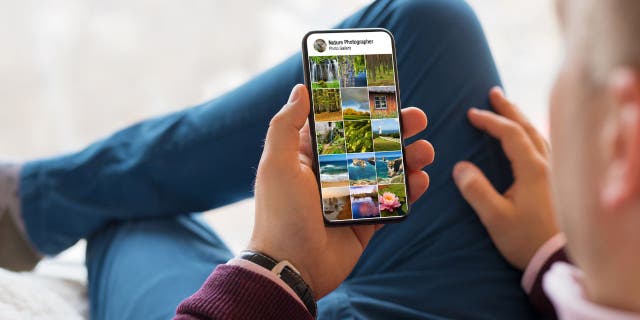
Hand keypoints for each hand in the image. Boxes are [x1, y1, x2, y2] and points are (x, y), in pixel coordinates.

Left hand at [249, 84, 433, 297]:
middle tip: (418, 118)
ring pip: (388, 170)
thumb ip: (286, 125)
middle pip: (372, 144)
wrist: (291, 268)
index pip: (340, 124)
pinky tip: (421, 179)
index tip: (383, 91)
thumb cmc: (280, 214)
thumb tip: (301, 89)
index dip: (361, 107)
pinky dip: (410, 189)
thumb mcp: (276, 164)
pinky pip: (394, 200)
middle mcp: (334, 173)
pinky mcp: (368, 220)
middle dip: (396, 129)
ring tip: (425, 150)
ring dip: (410, 157)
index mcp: (311, 156)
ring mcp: (353, 196)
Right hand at [452, 87, 558, 269]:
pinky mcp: (558, 182)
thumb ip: (476, 190)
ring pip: (539, 135)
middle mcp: (548, 164)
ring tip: (509, 110)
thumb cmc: (527, 239)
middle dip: (509, 109)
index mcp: (532, 168)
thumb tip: (460, 167)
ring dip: (521, 119)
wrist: (559, 260)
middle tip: (493, 93)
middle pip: (528, 128)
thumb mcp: (496, 217)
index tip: (470, 113)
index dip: (490, 120)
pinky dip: (531, 135)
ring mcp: (556, 172)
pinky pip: (544, 147)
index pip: (510, 134)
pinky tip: (527, 139)